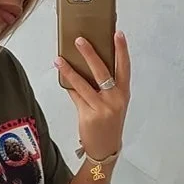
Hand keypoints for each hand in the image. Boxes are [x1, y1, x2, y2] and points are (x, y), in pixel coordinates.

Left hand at [55, 30, 130, 160]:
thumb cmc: (110, 124)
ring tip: (59, 59)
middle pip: (101, 71)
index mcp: (123, 94)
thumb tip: (88, 65)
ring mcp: (101, 108)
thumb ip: (106, 87)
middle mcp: (114, 99)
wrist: (105, 149)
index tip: (118, 34)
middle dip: (89, 54)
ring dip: (69, 70)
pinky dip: (68, 86)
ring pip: (82, 83)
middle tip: (80, 40)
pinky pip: (75, 96)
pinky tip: (61, 75)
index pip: (124, 67)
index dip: (122, 50)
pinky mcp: (88, 115)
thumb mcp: (114, 104)